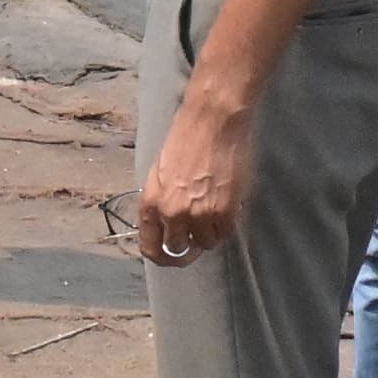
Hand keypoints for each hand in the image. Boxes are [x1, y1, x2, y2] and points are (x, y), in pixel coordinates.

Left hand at [138, 93, 255, 264]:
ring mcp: (199, 214)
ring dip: (210, 232)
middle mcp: (172, 213)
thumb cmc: (186, 138)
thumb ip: (162, 201)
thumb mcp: (161, 172)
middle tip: (198, 232)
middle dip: (188, 244)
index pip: (150, 247)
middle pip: (179, 250)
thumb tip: (168, 224)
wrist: (212, 121)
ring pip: (206, 243)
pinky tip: (226, 204)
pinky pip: (225, 233)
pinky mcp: (224, 211)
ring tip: (214, 208)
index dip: (162, 256)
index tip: (171, 255)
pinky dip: (226, 224)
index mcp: (151, 202)